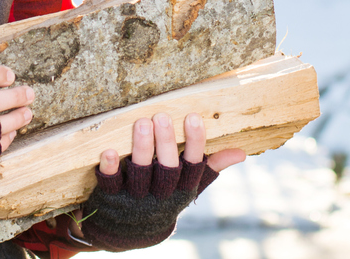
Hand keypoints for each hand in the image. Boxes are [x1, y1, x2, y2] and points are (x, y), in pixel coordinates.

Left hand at [75, 112, 244, 250]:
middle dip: (165, 143)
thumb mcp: (189, 187)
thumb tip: (241, 153)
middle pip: (167, 169)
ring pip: (141, 173)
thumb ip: (210, 169)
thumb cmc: (164, 197)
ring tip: (141, 123)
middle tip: (162, 116)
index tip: (193, 117)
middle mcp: (162, 195)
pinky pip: (111, 183)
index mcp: (183, 189)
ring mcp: (136, 198)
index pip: (194, 165)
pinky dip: (110, 168)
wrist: (131, 232)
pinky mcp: (112, 199)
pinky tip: (108, 151)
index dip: (195, 142)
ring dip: (141, 149)